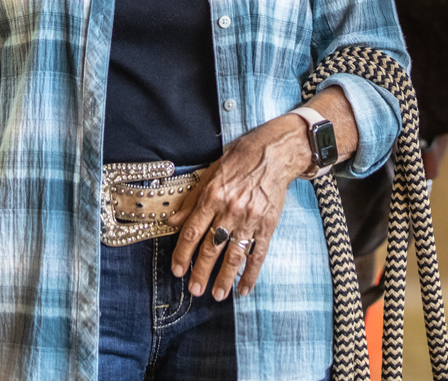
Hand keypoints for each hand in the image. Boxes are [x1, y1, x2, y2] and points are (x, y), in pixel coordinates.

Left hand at [169, 114, 306, 300]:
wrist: (274, 153)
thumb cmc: (239, 160)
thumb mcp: (210, 173)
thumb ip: (192, 200)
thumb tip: (173, 221)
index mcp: (212, 196)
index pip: (192, 231)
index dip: (182, 254)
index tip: (176, 270)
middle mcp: (230, 210)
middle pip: (211, 247)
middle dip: (200, 272)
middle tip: (194, 290)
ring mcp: (250, 219)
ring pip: (234, 255)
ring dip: (224, 278)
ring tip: (217, 294)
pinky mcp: (268, 224)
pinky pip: (258, 254)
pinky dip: (251, 273)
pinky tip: (244, 288)